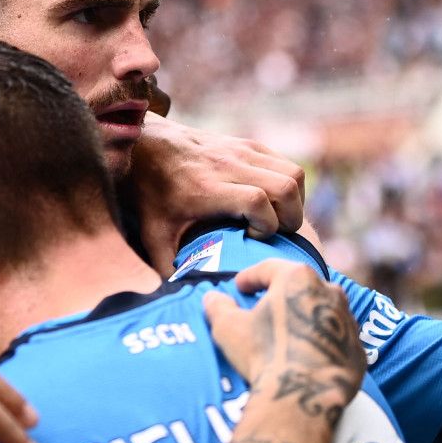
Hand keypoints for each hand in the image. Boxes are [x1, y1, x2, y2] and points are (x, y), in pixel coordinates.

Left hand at [127, 114, 305, 269]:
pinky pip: (285, 162)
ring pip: (292, 172)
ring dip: (295, 200)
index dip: (266, 224)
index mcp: (206, 189)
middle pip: (284, 186)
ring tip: (279, 219)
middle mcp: (227, 166)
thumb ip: (166, 267)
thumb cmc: (150, 193)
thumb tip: (180, 298)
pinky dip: (290, 184)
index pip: (256, 201)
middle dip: (290, 217)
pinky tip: (274, 201)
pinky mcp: (247, 144)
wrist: (146, 145)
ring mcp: (240, 151)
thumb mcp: (151, 233)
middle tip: (275, 233)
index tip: (252, 237)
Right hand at [204, 260, 362, 413]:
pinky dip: (321, 342)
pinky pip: (336, 339)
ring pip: (323, 311)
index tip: (240, 287)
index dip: (250, 277)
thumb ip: (218, 307)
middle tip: (265, 307)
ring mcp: (348, 321)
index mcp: (297, 278)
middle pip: (301, 287)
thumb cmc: (264, 354)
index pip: (269, 268)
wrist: (304, 396)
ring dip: (305, 318)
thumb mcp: (228, 327)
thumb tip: (212, 298)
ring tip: (288, 333)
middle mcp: (329, 291)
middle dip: (283, 295)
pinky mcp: (357, 349)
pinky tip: (307, 356)